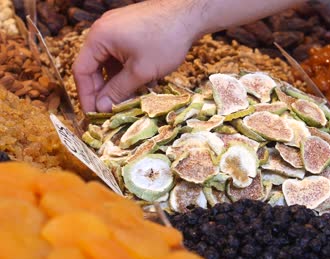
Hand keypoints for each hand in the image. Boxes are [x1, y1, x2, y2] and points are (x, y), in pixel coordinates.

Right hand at [73, 0, 200, 111]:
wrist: (189, 14)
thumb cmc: (165, 40)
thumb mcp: (140, 72)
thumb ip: (118, 90)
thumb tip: (101, 107)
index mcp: (99, 37)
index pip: (81, 71)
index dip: (86, 96)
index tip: (93, 115)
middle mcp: (103, 30)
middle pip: (94, 66)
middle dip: (104, 90)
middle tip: (111, 111)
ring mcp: (117, 27)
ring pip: (110, 62)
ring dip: (117, 82)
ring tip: (129, 101)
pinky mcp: (131, 29)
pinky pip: (121, 54)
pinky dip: (127, 70)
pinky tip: (140, 85)